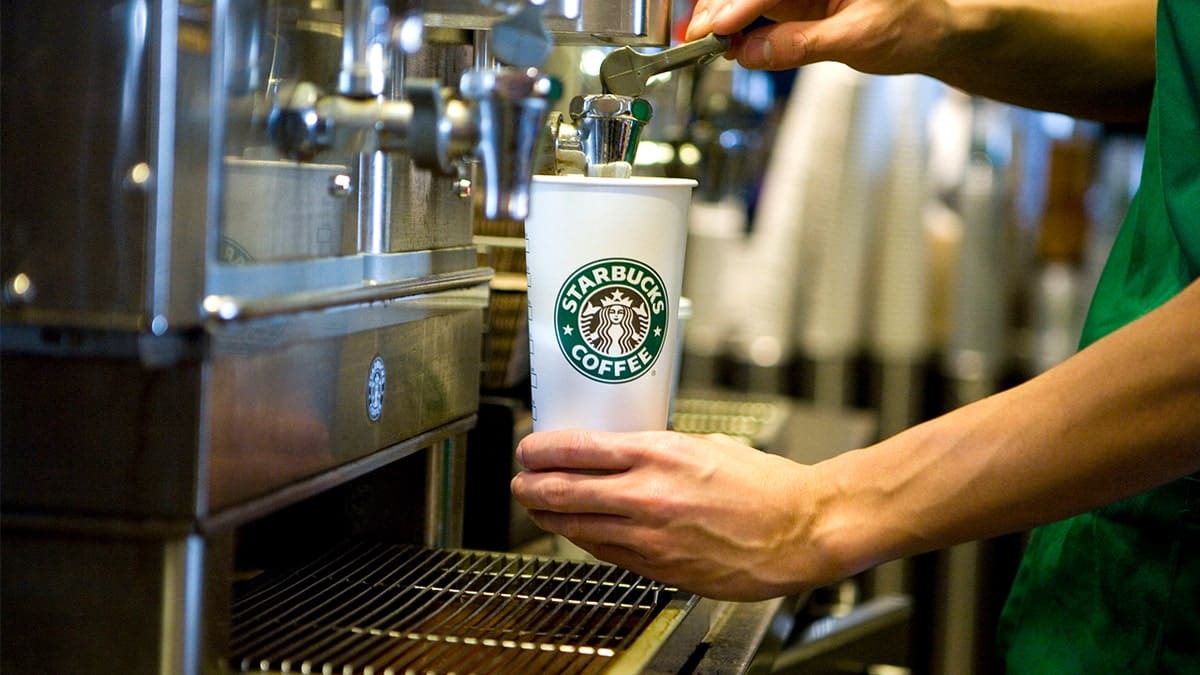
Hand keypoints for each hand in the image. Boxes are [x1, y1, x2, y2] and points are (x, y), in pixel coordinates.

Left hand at [510, 429, 838, 600]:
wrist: (799, 531)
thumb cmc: (763, 485)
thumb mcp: (706, 445)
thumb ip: (659, 450)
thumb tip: (624, 451)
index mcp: (660, 454)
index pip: (578, 448)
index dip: (542, 450)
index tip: (528, 449)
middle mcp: (648, 494)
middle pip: (564, 490)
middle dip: (532, 486)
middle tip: (519, 481)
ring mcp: (650, 536)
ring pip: (577, 526)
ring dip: (549, 516)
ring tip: (536, 506)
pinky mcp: (659, 567)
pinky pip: (605, 552)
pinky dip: (584, 538)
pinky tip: (576, 530)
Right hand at [686, 0, 950, 73]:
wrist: (934, 36)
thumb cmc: (913, 25)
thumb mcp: (858, 38)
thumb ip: (801, 45)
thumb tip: (752, 53)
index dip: (738, 7)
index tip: (715, 30)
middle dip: (721, 8)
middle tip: (697, 37)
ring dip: (725, 18)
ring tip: (705, 42)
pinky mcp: (800, 5)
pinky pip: (762, 13)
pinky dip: (741, 29)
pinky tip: (727, 42)